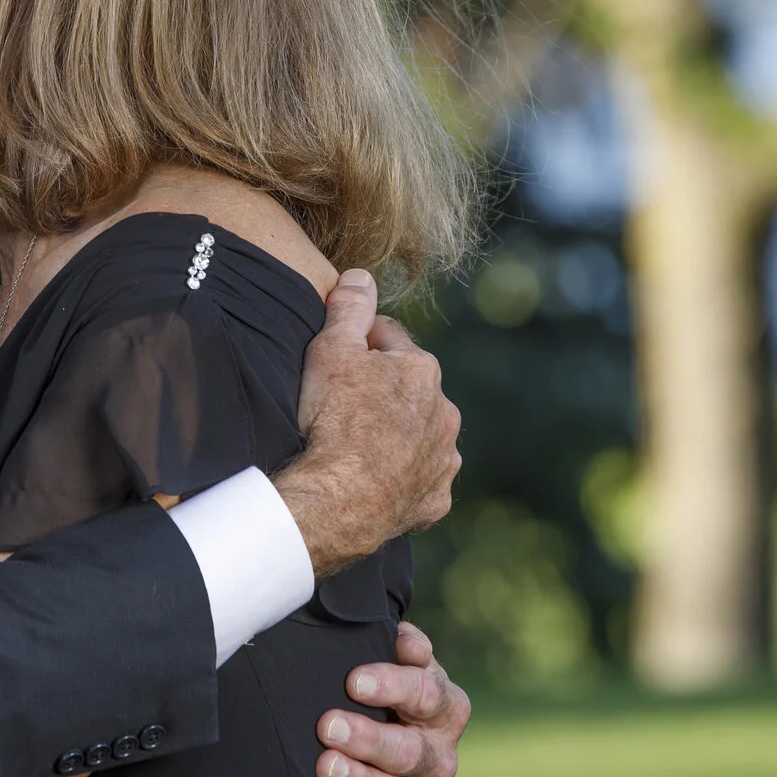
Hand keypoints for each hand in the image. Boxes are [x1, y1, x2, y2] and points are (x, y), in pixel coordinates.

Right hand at [274, 270, 461, 574]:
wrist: (340, 499)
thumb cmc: (333, 420)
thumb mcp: (332, 349)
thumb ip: (350, 308)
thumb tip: (362, 276)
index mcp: (422, 370)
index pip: (388, 340)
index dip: (358, 344)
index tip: (334, 360)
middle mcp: (445, 413)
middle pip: (408, 390)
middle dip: (382, 392)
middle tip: (340, 406)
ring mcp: (442, 460)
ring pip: (420, 436)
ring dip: (396, 436)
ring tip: (357, 447)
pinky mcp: (434, 500)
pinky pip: (419, 482)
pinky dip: (402, 480)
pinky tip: (375, 482)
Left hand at [316, 622, 469, 776]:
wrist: (376, 741)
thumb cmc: (378, 691)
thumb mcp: (392, 663)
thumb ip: (398, 645)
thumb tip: (401, 635)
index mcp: (445, 708)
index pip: (428, 694)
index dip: (394, 685)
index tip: (354, 680)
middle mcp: (439, 754)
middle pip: (411, 750)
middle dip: (369, 738)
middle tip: (329, 726)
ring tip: (325, 766)